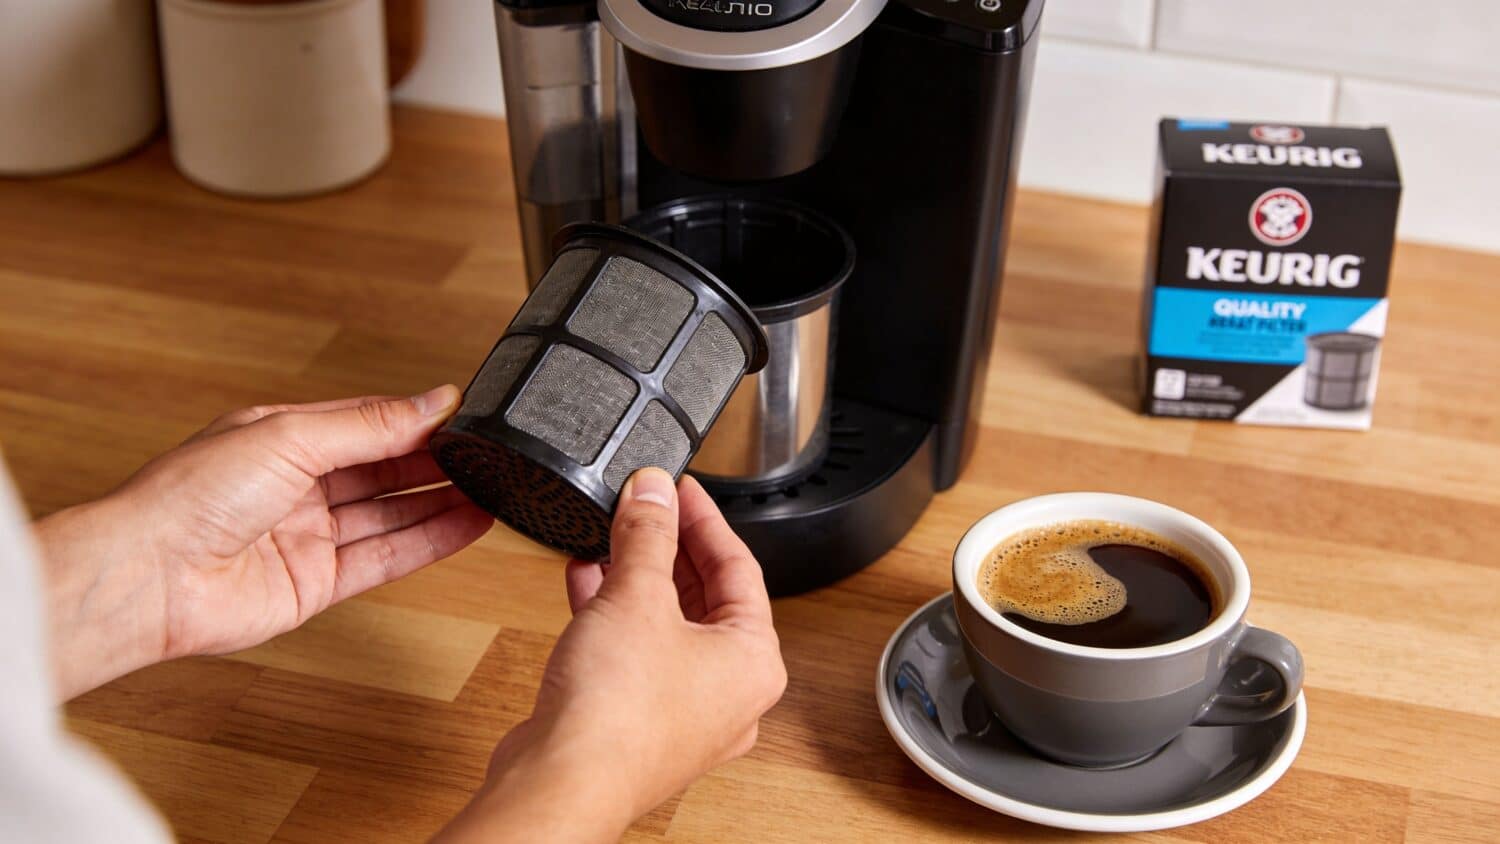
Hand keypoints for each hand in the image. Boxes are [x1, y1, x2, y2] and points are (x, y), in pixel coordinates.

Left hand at [35, 386, 492, 698]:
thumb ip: (370, 424)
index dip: (416, 422)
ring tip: (496, 491)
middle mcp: (297, 486)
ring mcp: (308, 537)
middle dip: (437, 464)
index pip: (368, 423)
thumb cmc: (189, 497)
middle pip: (384, 471)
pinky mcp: (317, 584)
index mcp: (283, 437)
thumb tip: (432, 401)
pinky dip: (429, 542)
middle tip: (491, 458)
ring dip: (443, 503)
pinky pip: (386, 558)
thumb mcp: (291, 436)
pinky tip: (467, 526)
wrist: (149, 576)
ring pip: (392, 515)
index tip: (466, 418)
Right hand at [437, 469, 786, 842]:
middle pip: (707, 597)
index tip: (682, 489)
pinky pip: (638, 655)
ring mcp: (687, 714)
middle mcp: (730, 693)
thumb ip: (647, 534)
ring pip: (668, 627)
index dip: (706, 519)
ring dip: (637, 580)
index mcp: (755, 660)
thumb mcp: (636, 596)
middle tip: (646, 508)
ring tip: (611, 540)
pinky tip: (586, 584)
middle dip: (668, 548)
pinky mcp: (642, 724)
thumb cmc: (617, 715)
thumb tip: (652, 491)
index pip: (740, 567)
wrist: (563, 784)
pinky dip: (616, 618)